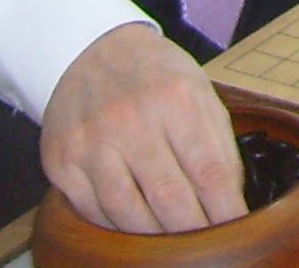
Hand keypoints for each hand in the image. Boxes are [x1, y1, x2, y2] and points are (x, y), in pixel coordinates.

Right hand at [41, 22, 244, 234]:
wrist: (91, 50)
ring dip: (154, 239)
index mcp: (176, 99)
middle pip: (169, 199)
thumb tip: (231, 200)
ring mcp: (92, 142)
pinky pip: (92, 211)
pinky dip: (117, 228)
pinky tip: (134, 231)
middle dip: (193, 232)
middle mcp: (132, 120)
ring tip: (173, 247)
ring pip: (127, 213)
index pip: (209, 172)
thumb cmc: (156, 75)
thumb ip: (217, 143)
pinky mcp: (61, 160)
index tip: (237, 232)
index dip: (225, 212)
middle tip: (207, 250)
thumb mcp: (198, 91)